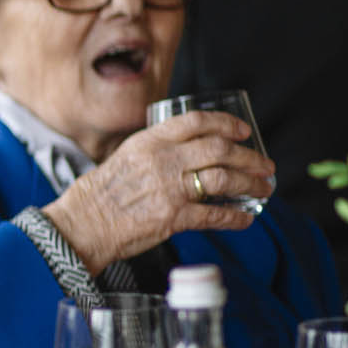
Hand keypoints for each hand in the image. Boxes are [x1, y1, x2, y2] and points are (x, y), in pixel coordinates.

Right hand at [42, 111, 274, 273]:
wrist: (82, 224)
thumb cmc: (99, 194)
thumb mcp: (124, 157)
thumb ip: (155, 151)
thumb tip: (187, 152)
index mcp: (148, 142)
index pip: (196, 122)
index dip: (226, 124)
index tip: (243, 131)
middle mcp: (162, 161)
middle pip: (219, 150)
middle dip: (250, 157)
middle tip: (265, 165)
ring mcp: (168, 189)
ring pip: (223, 180)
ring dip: (250, 185)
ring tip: (264, 189)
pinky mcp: (172, 218)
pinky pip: (214, 215)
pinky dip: (235, 217)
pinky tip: (245, 219)